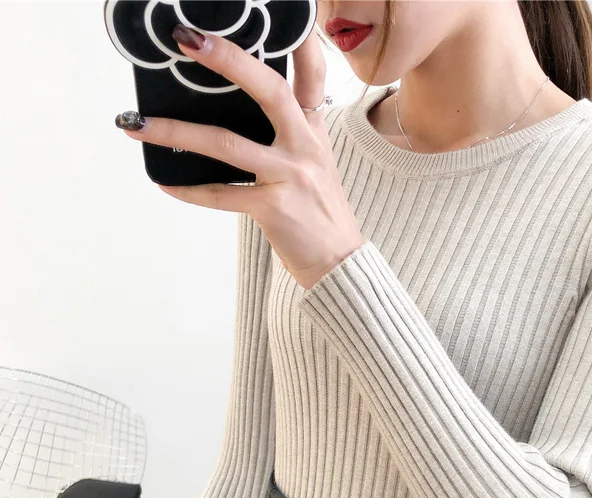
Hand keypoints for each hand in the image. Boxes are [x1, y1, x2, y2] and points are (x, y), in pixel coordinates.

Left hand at [116, 23, 364, 290]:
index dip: (299, 38)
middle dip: (229, 61)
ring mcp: (289, 177)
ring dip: (175, 130)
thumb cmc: (320, 211)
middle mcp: (305, 146)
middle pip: (270, 90)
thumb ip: (291, 130)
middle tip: (188, 41)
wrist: (338, 262)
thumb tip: (243, 106)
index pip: (312, 72)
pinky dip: (188, 190)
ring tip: (136, 122)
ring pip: (227, 144)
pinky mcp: (273, 209)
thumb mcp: (317, 162)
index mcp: (314, 130)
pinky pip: (220, 194)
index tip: (280, 13)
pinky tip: (164, 182)